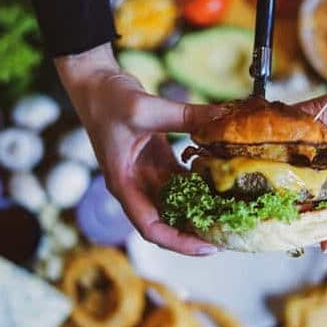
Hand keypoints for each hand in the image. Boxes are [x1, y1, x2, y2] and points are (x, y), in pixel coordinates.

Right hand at [55, 43, 223, 255]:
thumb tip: (222, 117)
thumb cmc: (107, 99)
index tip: (208, 246)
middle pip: (167, 220)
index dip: (180, 242)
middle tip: (229, 231)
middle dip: (196, 229)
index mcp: (124, 184)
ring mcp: (146, 172)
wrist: (95, 80)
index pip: (151, 227)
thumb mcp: (145, 109)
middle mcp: (135, 184)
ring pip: (177, 200)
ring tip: (231, 211)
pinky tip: (223, 179)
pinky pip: (182, 177)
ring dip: (201, 206)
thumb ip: (185, 116)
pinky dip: (200, 180)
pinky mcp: (156, 158)